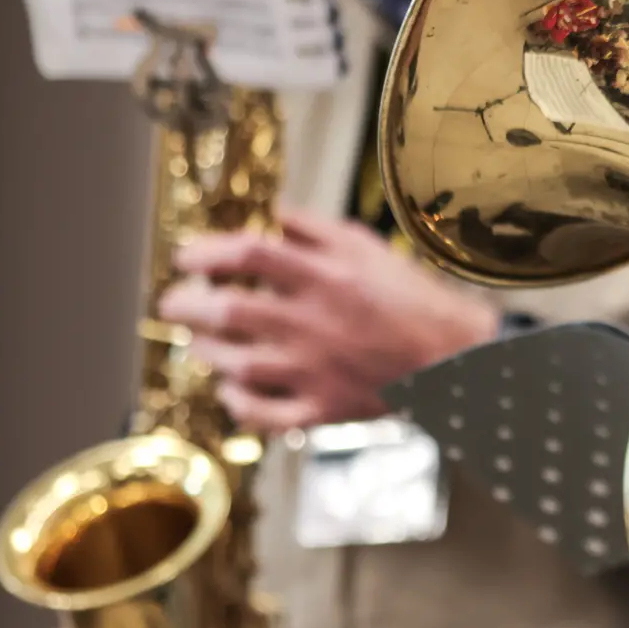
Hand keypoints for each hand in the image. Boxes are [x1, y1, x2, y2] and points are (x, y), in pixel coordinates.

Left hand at [158, 210, 495, 432]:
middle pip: (228, 311)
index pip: (248, 254)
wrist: (454, 356)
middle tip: (174, 304)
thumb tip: (269, 212)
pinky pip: (266, 415)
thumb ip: (314, 229)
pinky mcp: (325, 408)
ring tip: (199, 344)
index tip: (187, 258)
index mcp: (325, 277)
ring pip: (238, 365)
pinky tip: (232, 391)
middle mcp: (313, 323)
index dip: (206, 253)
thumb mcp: (366, 246)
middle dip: (186, 307)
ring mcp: (316, 370)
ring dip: (206, 352)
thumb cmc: (411, 298)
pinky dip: (239, 405)